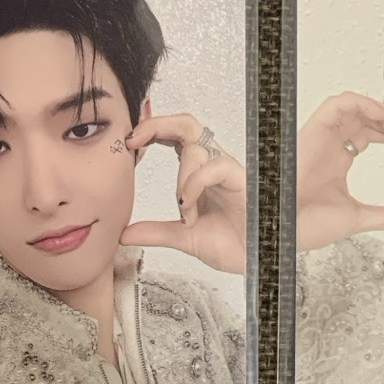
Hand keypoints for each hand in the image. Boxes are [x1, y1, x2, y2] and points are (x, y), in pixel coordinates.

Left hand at [120, 112, 246, 273]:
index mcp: (197, 172)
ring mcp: (225, 169)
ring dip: (180, 174)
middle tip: (133, 140)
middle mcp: (211, 164)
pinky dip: (194, 185)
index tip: (126, 143)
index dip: (149, 132)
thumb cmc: (234, 243)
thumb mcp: (185, 239)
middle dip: (156, 124)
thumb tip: (123, 234)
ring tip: (182, 208)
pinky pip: (214, 166)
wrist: (261, 259)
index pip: (172, 137)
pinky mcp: (239, 178)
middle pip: (184, 123)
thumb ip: (156, 232)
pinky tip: (188, 208)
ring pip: (195, 141)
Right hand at [295, 92, 383, 252]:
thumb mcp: (359, 218)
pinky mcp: (313, 132)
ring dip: (377, 110)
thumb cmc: (307, 225)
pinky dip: (359, 102)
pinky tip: (378, 116)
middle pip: (363, 116)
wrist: (285, 231)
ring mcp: (322, 137)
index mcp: (338, 160)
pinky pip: (335, 105)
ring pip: (351, 104)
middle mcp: (330, 145)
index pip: (369, 133)